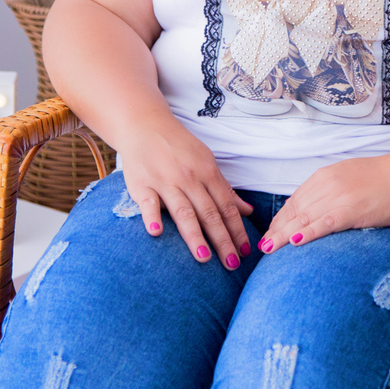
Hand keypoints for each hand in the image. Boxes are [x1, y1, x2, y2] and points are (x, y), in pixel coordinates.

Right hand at [115, 118, 253, 268]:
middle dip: (222, 240)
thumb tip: (248, 211)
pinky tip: (157, 233)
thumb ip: (224, 189)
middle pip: (209, 213)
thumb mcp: (206, 163)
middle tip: (232, 264)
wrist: (145, 125)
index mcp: (207, 172)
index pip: (226, 206)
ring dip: (195, 236)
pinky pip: (148, 202)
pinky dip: (152, 217)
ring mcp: (165, 181)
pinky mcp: (142, 185)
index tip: (246, 251)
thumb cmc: (179, 148)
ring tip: (204, 259)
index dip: (237, 229)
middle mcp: (189, 178)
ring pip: (183, 212)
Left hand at [259, 153, 389, 252]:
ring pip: (303, 219)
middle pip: (294, 211)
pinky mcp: (351, 210)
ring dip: (284, 235)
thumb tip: (313, 209)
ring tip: (270, 249)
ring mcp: (338, 198)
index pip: (295, 201)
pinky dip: (308, 233)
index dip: (280, 219)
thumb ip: (329, 190)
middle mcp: (326, 185)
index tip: (270, 233)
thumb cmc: (383, 179)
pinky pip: (324, 223)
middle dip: (276, 230)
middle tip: (263, 247)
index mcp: (324, 177)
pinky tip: (295, 242)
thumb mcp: (348, 177)